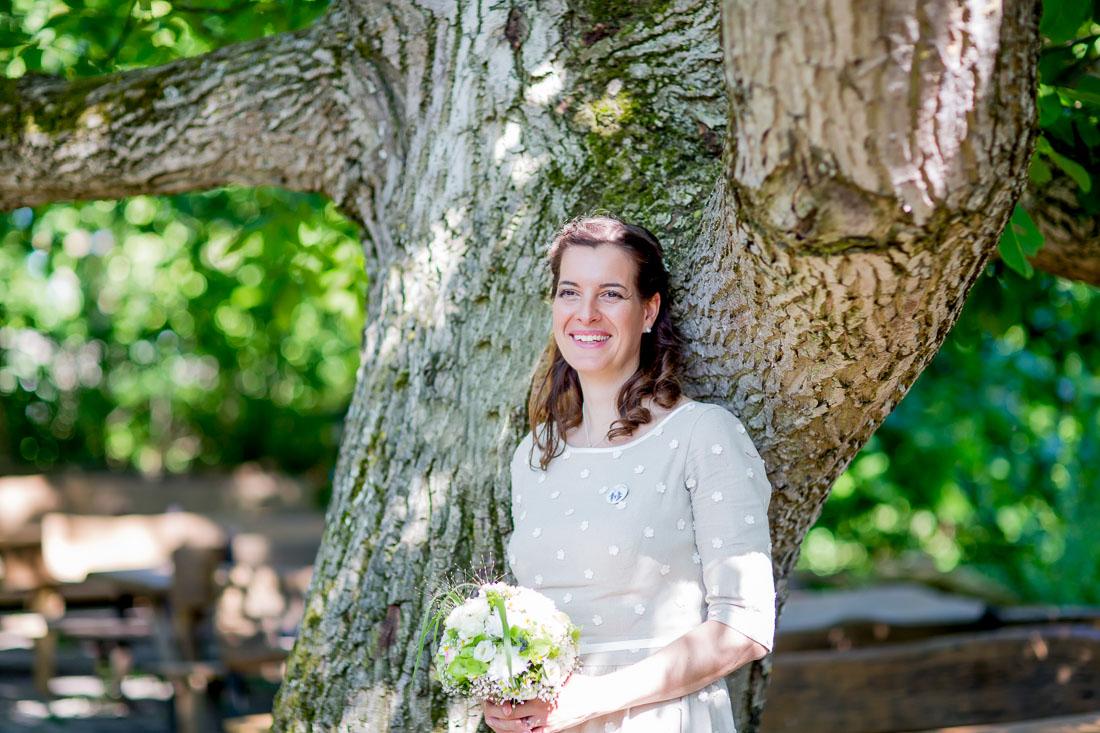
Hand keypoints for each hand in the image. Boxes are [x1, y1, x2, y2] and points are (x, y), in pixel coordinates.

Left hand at [483, 673, 604, 732]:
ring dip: (505, 724)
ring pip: (517, 729)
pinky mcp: (550, 731)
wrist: (594, 698)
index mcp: (540, 695)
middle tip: (489, 705)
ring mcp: (545, 724)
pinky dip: (519, 732)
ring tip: (497, 716)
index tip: (490, 693)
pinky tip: (513, 726)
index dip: (497, 698)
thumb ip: (538, 672)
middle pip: (510, 717)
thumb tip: (522, 663)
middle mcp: (541, 712)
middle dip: (497, 712)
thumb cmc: (576, 683)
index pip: (511, 699)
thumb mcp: (556, 674)